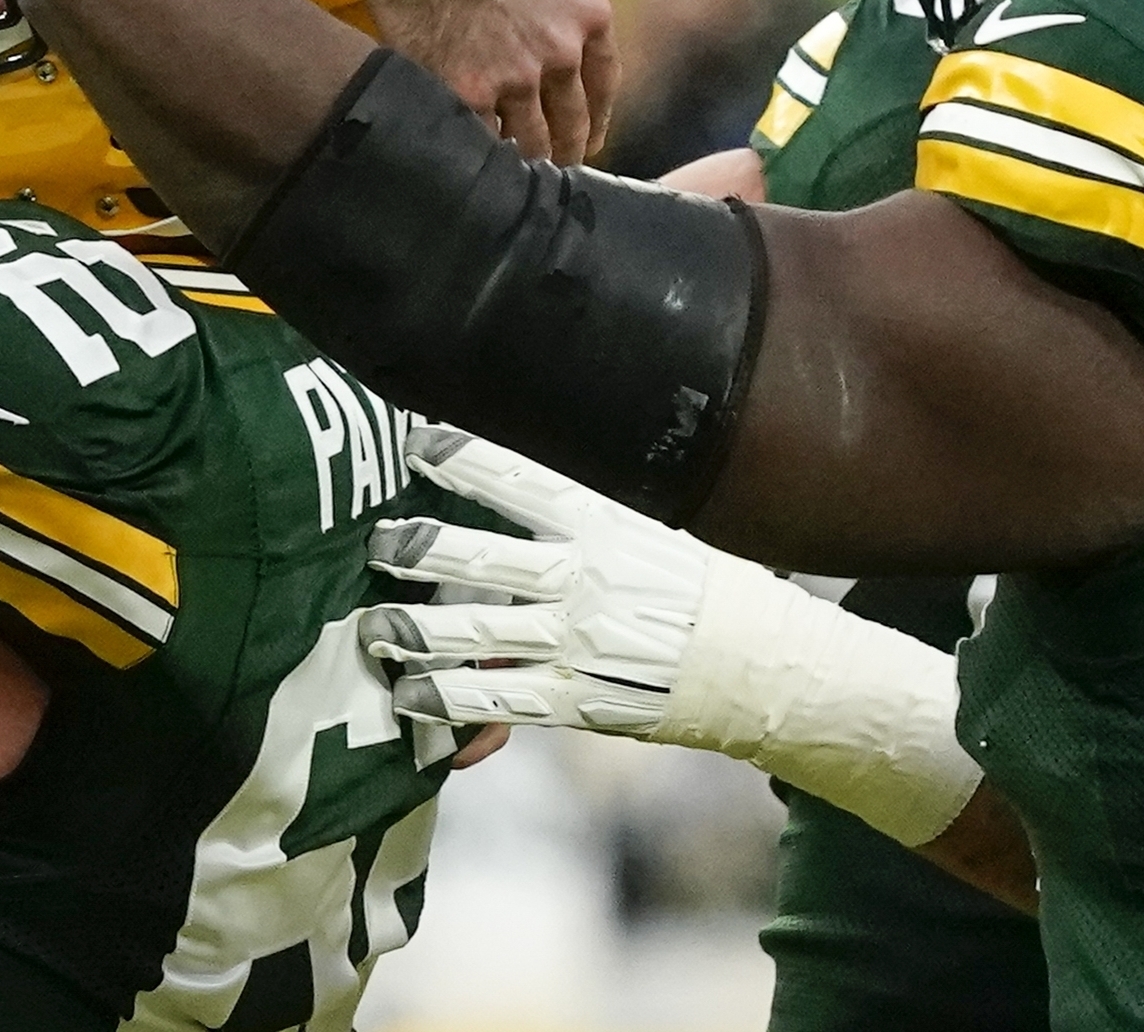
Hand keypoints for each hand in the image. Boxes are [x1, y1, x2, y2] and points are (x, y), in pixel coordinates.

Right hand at [260, 0, 618, 162]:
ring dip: (519, 158)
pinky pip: (480, 139)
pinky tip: (468, 156)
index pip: (605, 83)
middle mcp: (562, 53)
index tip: (587, 138)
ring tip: (507, 173)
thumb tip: (543, 23)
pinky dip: (475, 150)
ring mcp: (516, 79)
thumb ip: (553, 2)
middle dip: (561, 149)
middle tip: (549, 165)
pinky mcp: (467, 95)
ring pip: (528, 142)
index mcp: (588, 14)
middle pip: (570, 123)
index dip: (596, 118)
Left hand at [360, 424, 980, 842]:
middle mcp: (583, 579)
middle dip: (416, 547)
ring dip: (413, 627)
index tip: (417, 441)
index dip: (462, 456)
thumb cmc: (707, 588)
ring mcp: (574, 644)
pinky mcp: (572, 701)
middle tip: (377, 539)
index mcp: (605, 523)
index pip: (519, 477)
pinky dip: (444, 698)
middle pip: (478, 556)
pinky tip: (410, 694)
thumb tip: (525, 477)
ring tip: (377, 623)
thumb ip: (592, 510)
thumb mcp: (658, 524)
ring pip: (470, 630)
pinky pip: (493, 698)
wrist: (766, 669)